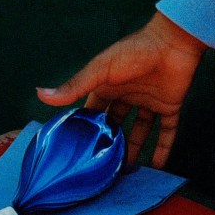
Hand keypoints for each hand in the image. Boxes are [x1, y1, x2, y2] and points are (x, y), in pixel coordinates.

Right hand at [36, 12, 206, 167]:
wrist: (173, 42)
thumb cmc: (135, 51)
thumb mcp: (101, 69)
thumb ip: (75, 86)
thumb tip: (41, 94)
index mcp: (109, 86)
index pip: (94, 111)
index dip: (88, 128)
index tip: (78, 150)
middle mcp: (128, 95)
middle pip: (116, 124)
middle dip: (110, 143)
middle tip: (102, 167)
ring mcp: (149, 101)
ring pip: (139, 130)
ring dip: (134, 149)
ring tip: (125, 172)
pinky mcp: (170, 105)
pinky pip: (166, 130)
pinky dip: (163, 147)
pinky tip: (157, 166)